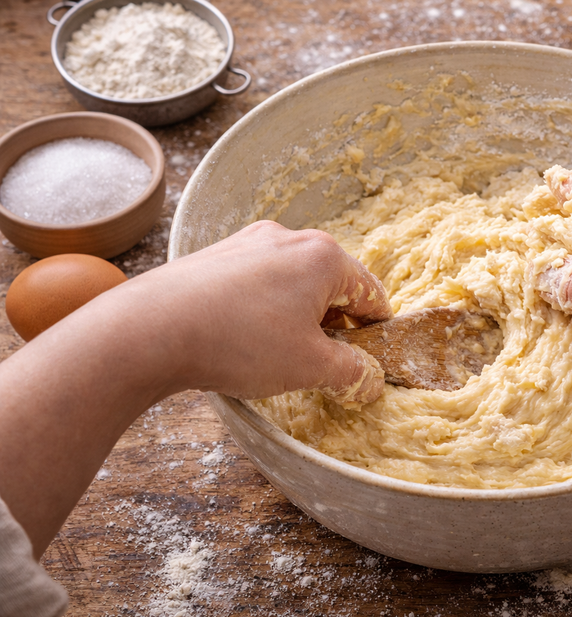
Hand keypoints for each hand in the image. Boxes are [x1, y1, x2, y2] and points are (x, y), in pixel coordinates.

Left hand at [97, 220, 391, 402]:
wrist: (150, 329)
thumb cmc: (241, 342)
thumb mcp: (310, 366)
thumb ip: (352, 372)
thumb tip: (371, 379)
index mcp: (324, 257)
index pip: (372, 294)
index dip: (376, 333)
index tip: (369, 361)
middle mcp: (290, 238)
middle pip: (332, 285)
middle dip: (334, 325)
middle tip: (320, 363)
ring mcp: (249, 242)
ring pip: (293, 283)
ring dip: (298, 318)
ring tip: (277, 354)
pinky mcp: (217, 255)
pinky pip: (258, 282)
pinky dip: (264, 309)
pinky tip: (243, 338)